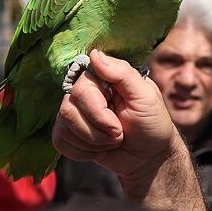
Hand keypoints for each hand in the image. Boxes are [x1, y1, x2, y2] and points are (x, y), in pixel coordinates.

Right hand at [52, 49, 181, 186]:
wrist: (148, 157)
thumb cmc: (152, 123)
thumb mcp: (146, 97)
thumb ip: (122, 73)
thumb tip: (94, 54)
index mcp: (104, 78)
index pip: (82, 87)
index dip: (97, 111)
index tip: (118, 126)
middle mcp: (86, 91)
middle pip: (68, 107)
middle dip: (97, 131)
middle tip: (119, 135)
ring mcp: (76, 111)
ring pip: (63, 124)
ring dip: (91, 142)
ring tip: (112, 141)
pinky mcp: (69, 131)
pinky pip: (59, 140)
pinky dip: (81, 151)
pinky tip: (99, 149)